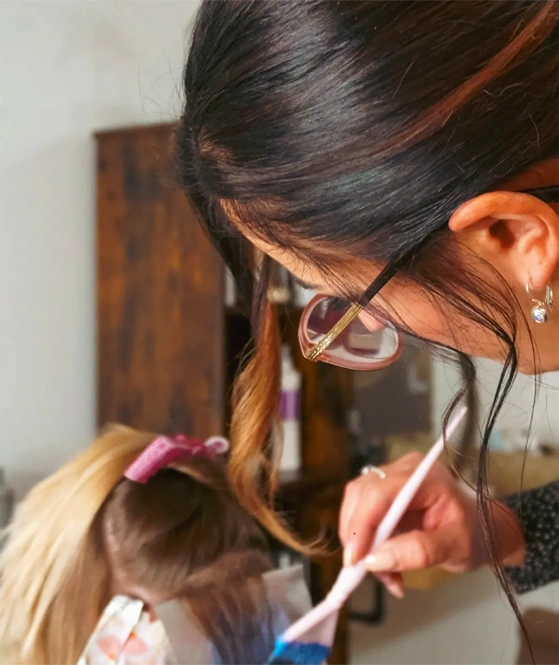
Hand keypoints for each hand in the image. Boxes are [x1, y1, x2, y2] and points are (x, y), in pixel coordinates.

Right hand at [339, 453, 524, 596]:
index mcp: (424, 476)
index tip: (355, 560)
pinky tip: (383, 563)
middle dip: (356, 536)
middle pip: (361, 494)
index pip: (379, 493)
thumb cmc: (474, 535)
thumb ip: (419, 551)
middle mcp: (402, 469)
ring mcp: (391, 477)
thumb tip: (375, 559)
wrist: (483, 529)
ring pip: (356, 503)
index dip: (361, 524)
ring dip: (359, 541)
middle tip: (366, 572)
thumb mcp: (455, 548)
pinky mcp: (384, 491)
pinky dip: (364, 541)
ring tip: (382, 572)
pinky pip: (362, 511)